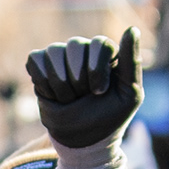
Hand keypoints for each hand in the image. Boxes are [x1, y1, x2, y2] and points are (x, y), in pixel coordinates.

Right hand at [26, 27, 145, 153]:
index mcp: (106, 52)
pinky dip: (43, 82)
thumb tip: (133, 28)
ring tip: (69, 98)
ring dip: (60, 84)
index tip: (99, 92)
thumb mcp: (129, 94)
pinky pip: (36, 59)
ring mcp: (61, 56)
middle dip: (78, 80)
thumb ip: (132, 61)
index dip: (96, 70)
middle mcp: (84, 49)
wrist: (82, 140)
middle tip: (83, 97)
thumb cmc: (110, 116)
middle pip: (75, 45)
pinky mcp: (41, 65)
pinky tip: (53, 94)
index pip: (99, 44)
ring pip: (54, 51)